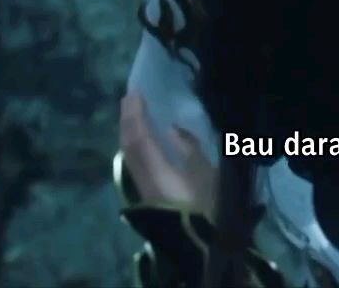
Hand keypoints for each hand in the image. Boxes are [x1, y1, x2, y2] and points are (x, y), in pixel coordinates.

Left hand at [120, 92, 217, 220]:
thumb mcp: (208, 176)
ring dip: (131, 132)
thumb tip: (174, 129)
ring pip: (130, 155)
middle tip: (132, 99)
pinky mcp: (147, 194)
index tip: (136, 92)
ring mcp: (143, 189)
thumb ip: (191, 150)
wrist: (198, 246)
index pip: (140, 138)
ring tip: (135, 114)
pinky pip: (136, 162)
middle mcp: (143, 180)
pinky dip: (136, 144)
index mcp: (158, 173)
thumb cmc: (209, 208)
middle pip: (129, 146)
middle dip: (129, 120)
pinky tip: (143, 139)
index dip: (136, 114)